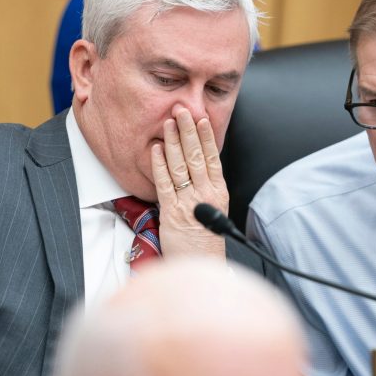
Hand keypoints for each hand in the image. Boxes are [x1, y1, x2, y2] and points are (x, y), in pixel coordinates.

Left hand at [152, 106, 227, 260]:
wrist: (201, 266)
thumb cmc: (206, 242)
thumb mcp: (215, 213)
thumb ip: (208, 191)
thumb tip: (199, 169)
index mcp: (219, 192)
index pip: (213, 158)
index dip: (206, 137)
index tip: (201, 118)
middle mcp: (206, 194)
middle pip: (197, 156)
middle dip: (188, 131)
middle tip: (181, 110)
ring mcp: (189, 202)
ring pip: (181, 165)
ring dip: (174, 141)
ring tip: (168, 122)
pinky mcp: (172, 212)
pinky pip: (165, 183)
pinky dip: (160, 164)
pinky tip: (156, 149)